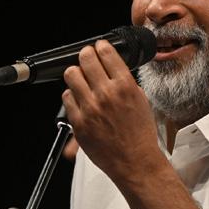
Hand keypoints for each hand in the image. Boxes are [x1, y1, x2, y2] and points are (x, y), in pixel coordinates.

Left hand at [62, 40, 167, 186]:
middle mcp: (106, 94)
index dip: (101, 47)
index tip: (99, 48)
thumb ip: (125, 83)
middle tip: (87, 58)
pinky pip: (67, 97)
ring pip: (71, 75)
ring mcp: (90, 108)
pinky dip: (72, 96)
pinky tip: (81, 100)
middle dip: (86, 55)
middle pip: (85, 59)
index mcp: (125, 86)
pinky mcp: (78, 122)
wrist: (135, 161)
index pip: (106, 53)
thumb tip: (111, 68)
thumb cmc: (140, 135)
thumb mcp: (141, 101)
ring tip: (82, 79)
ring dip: (76, 74)